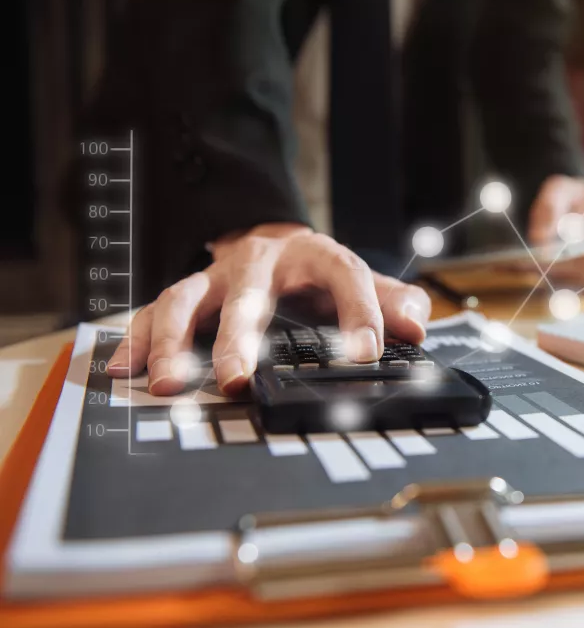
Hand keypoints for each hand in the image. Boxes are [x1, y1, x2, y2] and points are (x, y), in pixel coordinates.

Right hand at [106, 223, 430, 395]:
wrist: (274, 243)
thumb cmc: (321, 275)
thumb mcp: (364, 282)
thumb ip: (394, 301)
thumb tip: (417, 325)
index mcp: (316, 256)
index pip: (344, 275)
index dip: (358, 312)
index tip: (365, 354)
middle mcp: (261, 261)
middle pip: (249, 294)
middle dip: (239, 337)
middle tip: (237, 380)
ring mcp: (219, 277)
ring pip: (188, 301)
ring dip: (173, 343)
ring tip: (167, 384)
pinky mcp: (189, 293)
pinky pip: (154, 313)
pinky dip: (137, 340)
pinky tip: (123, 370)